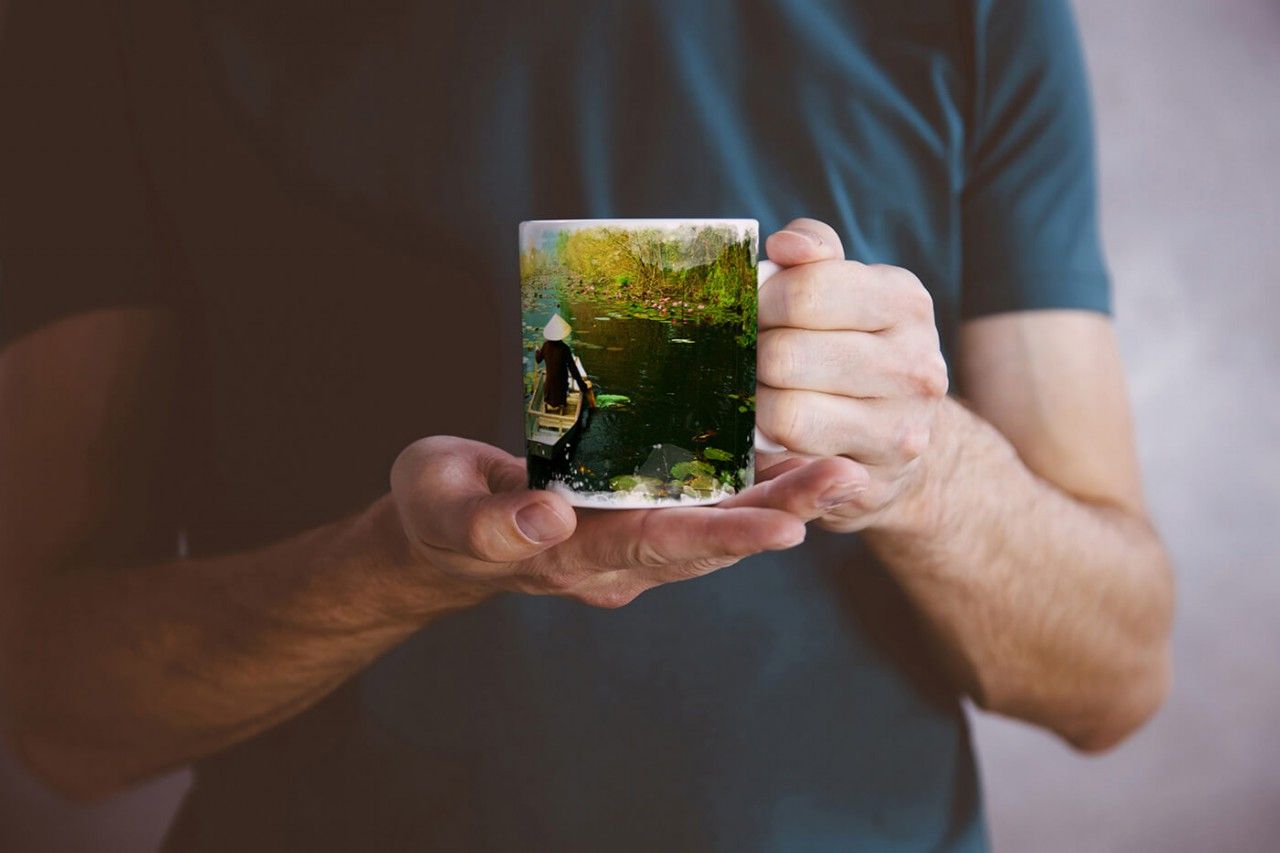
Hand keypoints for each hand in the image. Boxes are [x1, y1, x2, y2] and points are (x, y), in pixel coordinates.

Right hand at [389, 436, 865, 608]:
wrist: (440, 530)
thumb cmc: (437, 512)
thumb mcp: (444, 509)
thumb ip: (493, 523)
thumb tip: (551, 519)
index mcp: (574, 557)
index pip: (659, 547)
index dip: (723, 535)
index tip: (787, 526)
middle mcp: (616, 560)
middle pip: (709, 541)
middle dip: (780, 514)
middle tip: (845, 479)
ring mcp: (630, 544)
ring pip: (716, 526)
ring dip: (779, 502)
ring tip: (841, 471)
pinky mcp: (635, 519)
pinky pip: (702, 507)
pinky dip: (749, 490)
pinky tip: (792, 461)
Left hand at [755, 218, 948, 532]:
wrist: (899, 432)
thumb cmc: (851, 346)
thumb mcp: (843, 287)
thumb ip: (812, 253)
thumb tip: (784, 246)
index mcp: (904, 301)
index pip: (805, 292)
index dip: (759, 303)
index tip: (750, 313)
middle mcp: (916, 363)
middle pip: (787, 355)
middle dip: (751, 357)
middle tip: (745, 359)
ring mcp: (902, 426)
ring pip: (787, 411)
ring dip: (754, 401)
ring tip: (756, 392)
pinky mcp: (876, 477)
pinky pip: (792, 455)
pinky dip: (766, 440)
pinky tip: (768, 428)